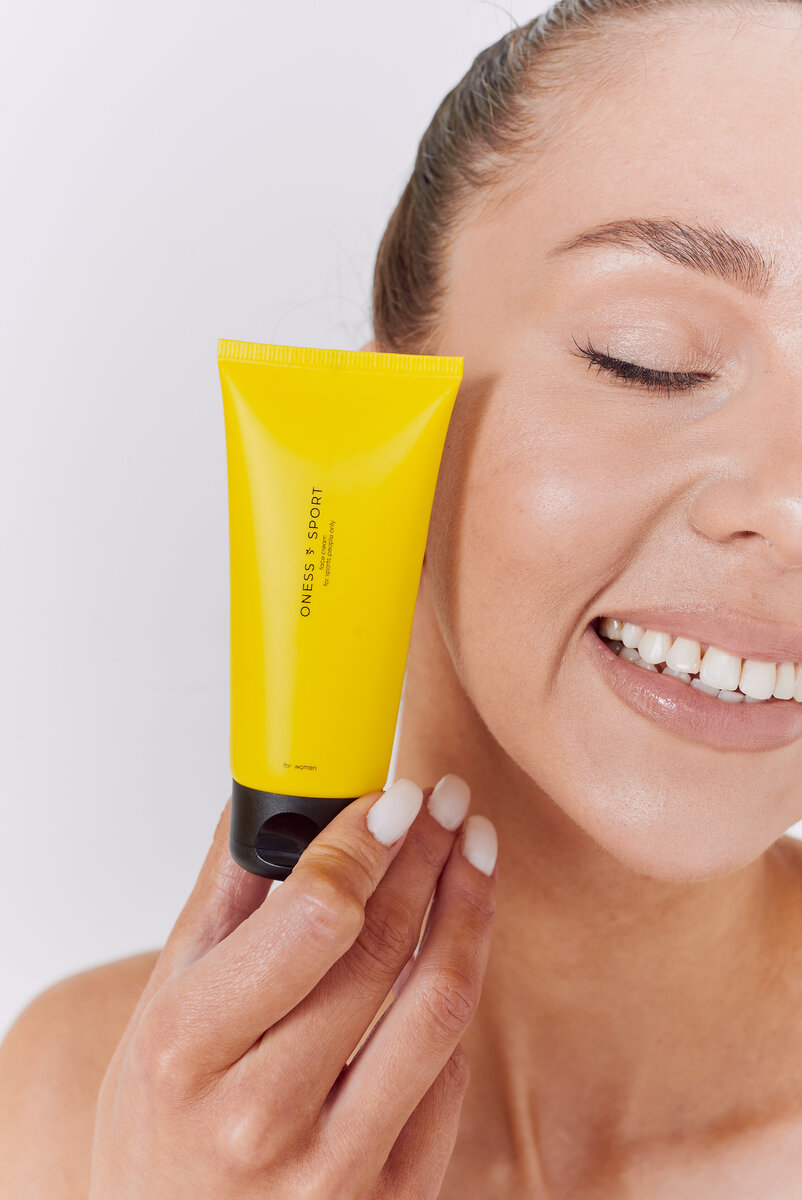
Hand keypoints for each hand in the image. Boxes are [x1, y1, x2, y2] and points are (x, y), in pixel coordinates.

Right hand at [88, 775, 497, 1198]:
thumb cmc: (158, 1123)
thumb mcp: (162, 1004)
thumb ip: (221, 894)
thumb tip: (272, 798)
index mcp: (190, 1048)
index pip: (313, 918)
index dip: (367, 843)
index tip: (396, 796)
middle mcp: (262, 1115)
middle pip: (382, 950)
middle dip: (426, 854)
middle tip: (445, 799)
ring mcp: (333, 1167)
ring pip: (437, 1006)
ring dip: (467, 909)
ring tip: (473, 848)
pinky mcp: (390, 1198)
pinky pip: (448, 1076)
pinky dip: (452, 996)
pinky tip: (450, 946)